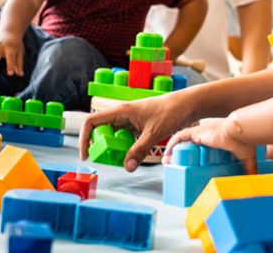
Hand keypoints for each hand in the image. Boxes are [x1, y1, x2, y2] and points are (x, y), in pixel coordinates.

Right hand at [79, 92, 194, 171]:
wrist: (188, 104)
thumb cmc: (172, 111)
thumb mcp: (154, 133)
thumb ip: (139, 150)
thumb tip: (127, 167)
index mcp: (121, 111)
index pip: (92, 121)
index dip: (84, 137)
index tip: (87, 154)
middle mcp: (123, 114)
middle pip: (101, 130)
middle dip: (100, 146)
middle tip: (107, 160)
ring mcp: (131, 120)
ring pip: (113, 135)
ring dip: (113, 148)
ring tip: (120, 160)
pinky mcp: (139, 126)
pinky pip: (125, 138)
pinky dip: (125, 147)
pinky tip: (132, 155)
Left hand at [162, 118, 257, 174]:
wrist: (240, 133)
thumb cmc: (244, 142)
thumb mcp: (246, 158)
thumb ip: (249, 169)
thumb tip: (255, 180)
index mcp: (215, 140)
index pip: (201, 147)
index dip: (193, 155)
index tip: (188, 165)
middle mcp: (205, 136)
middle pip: (188, 145)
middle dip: (179, 155)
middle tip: (173, 165)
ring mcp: (199, 133)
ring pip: (181, 142)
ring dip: (173, 151)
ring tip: (167, 162)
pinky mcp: (196, 132)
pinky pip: (179, 137)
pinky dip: (172, 144)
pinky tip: (168, 153)